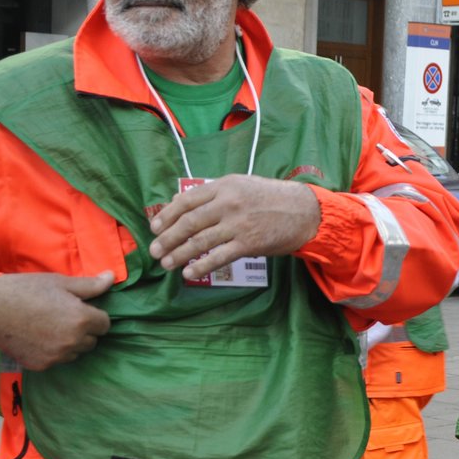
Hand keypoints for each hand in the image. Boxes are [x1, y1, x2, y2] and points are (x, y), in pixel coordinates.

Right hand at [0, 272, 112, 370]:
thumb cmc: (26, 290)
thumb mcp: (61, 283)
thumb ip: (91, 285)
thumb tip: (112, 278)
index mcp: (81, 320)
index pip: (105, 324)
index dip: (94, 315)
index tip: (80, 308)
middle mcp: (72, 342)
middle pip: (92, 340)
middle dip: (84, 329)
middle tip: (63, 315)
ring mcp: (56, 356)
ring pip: (76, 352)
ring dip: (70, 342)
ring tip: (50, 325)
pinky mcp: (41, 365)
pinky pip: (57, 360)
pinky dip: (53, 352)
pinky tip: (38, 337)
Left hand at [149, 175, 320, 280]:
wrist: (304, 212)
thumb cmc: (272, 199)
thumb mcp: (242, 186)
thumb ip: (214, 194)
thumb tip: (182, 203)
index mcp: (224, 186)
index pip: (186, 200)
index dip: (166, 215)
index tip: (155, 228)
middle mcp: (228, 203)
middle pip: (188, 222)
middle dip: (167, 238)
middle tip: (155, 251)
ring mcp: (238, 224)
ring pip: (199, 241)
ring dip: (179, 254)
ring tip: (167, 264)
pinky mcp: (248, 243)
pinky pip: (218, 256)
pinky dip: (200, 266)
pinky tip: (189, 273)